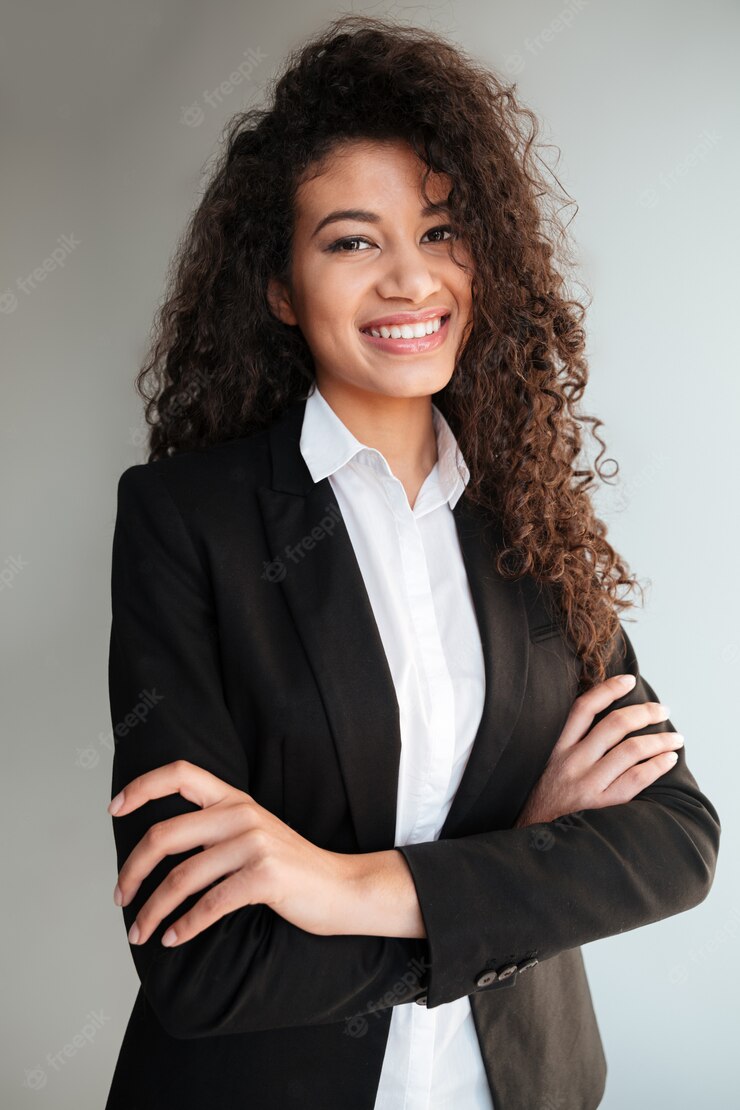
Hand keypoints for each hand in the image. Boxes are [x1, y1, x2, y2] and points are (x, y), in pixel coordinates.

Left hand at [108, 760, 371, 945]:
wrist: (343, 887)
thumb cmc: (291, 868)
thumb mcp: (252, 834)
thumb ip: (214, 830)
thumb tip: (158, 851)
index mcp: (234, 799)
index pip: (180, 773)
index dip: (142, 786)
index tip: (114, 808)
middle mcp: (241, 814)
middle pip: (165, 835)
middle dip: (133, 870)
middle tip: (120, 897)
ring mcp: (254, 844)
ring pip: (182, 877)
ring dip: (153, 910)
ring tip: (140, 933)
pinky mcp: (265, 876)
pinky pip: (209, 904)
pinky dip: (184, 926)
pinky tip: (173, 938)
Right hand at [514, 673, 683, 826]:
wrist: (531, 836)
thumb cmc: (544, 797)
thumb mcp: (545, 763)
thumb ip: (569, 743)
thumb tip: (604, 718)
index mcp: (557, 746)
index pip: (584, 707)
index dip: (608, 689)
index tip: (629, 680)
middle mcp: (571, 761)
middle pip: (614, 725)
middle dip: (644, 713)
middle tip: (662, 711)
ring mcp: (586, 784)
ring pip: (630, 750)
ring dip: (659, 740)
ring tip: (675, 739)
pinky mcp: (599, 805)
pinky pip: (635, 780)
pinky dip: (656, 766)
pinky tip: (668, 760)